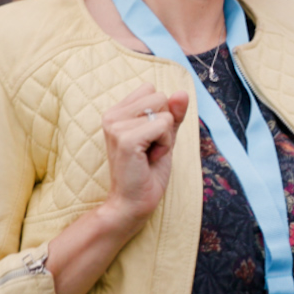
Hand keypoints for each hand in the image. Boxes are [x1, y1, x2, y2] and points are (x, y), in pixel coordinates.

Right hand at [100, 82, 189, 224]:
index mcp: (116, 112)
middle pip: (160, 97)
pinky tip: (150, 158)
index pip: (152, 90)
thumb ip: (173, 114)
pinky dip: (165, 144)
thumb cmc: (147, 172)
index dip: (160, 115)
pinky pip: (164, 126)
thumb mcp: (164, 137)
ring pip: (164, 113)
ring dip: (165, 136)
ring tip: (148, 154)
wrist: (133, 202)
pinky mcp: (126, 139)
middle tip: (149, 148)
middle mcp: (111, 115)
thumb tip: (182, 92)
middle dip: (164, 124)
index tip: (148, 138)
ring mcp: (116, 126)